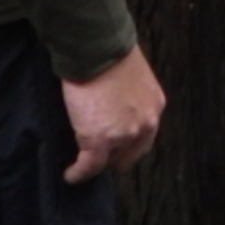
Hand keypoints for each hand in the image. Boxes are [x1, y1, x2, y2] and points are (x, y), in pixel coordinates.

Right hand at [61, 44, 164, 182]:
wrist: (97, 49)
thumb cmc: (110, 53)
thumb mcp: (133, 76)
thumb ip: (130, 95)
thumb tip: (115, 102)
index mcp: (154, 106)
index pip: (144, 136)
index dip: (128, 144)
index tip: (116, 147)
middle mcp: (144, 124)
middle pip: (131, 154)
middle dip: (116, 157)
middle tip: (100, 157)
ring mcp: (123, 135)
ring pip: (110, 162)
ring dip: (97, 164)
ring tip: (84, 167)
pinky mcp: (99, 141)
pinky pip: (89, 166)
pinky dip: (78, 173)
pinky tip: (71, 175)